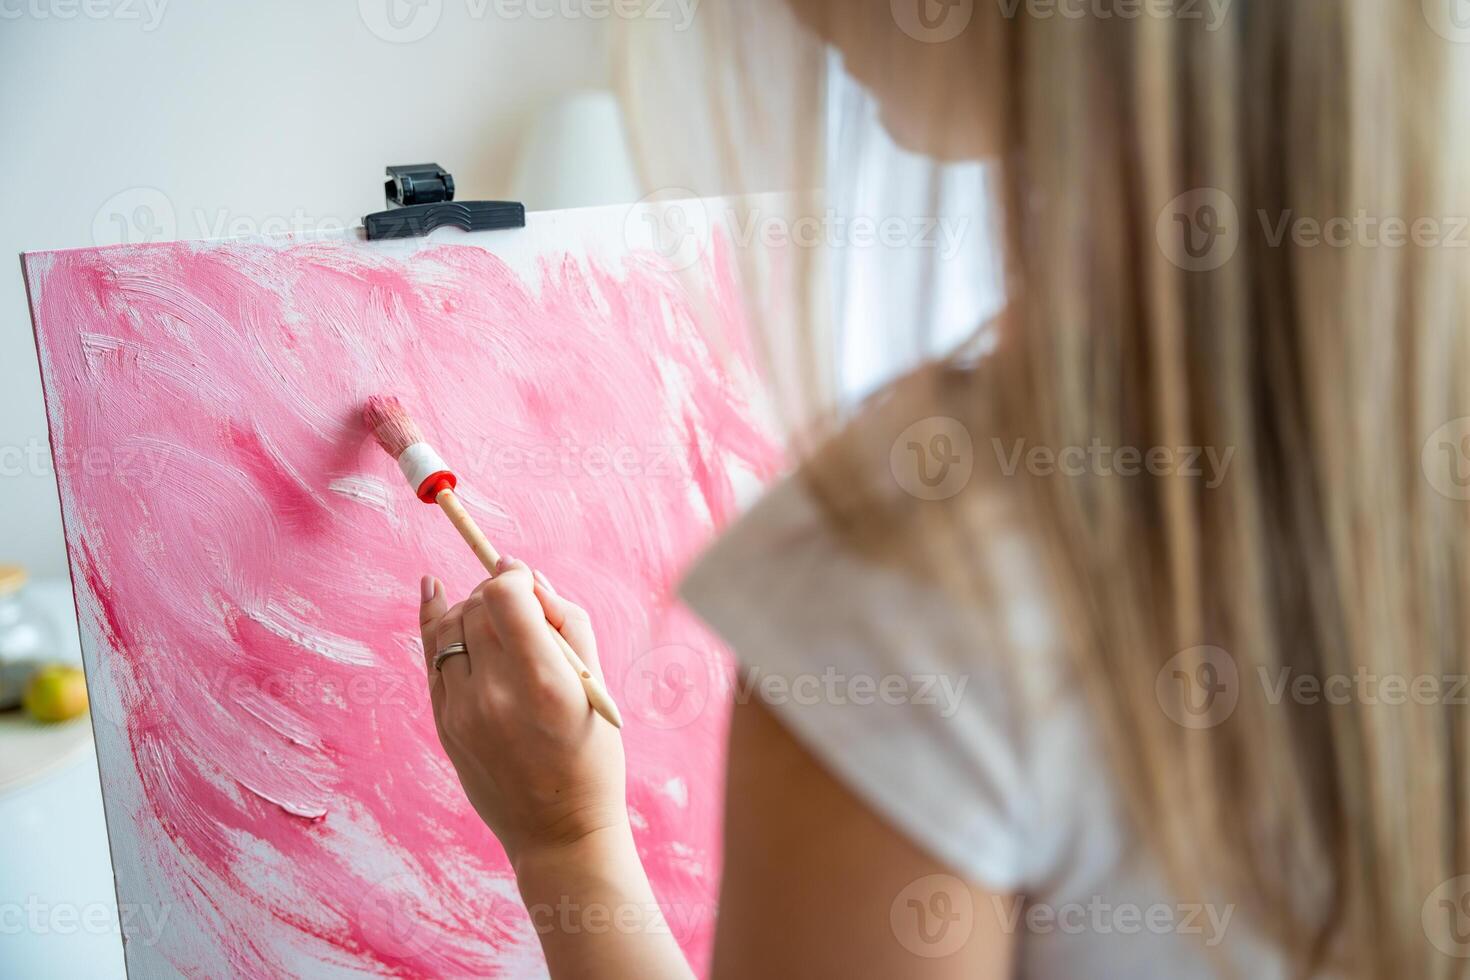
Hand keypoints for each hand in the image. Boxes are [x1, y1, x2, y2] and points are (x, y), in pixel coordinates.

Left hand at [418, 557, 628, 870]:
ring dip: (469, 607)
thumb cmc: (591, 756)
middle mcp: (496, 694)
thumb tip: (528, 576)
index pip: (504, 596)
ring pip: (449, 627)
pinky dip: (433, 622)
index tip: (524, 579)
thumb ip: (566, 622)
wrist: (559, 832)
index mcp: (543, 682)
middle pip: (476, 607)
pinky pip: (430, 658)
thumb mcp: (594, 685)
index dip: (513, 577)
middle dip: (495, 592)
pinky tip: (432, 592)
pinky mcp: (444, 724)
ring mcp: (462, 711)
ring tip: (491, 611)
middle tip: (518, 602)